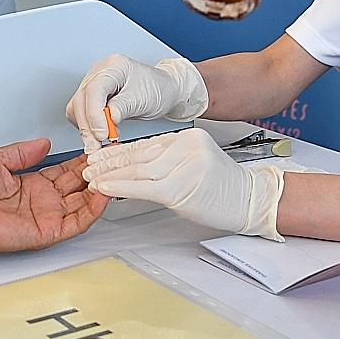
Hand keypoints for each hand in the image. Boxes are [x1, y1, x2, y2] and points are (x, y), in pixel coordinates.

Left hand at [0, 139, 109, 255]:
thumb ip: (23, 151)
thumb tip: (44, 143)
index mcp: (33, 184)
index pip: (66, 172)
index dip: (83, 161)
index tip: (97, 150)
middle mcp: (43, 200)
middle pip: (80, 186)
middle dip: (97, 173)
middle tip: (114, 159)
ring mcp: (47, 216)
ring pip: (83, 203)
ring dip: (100, 189)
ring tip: (115, 173)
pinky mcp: (48, 231)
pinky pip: (76, 222)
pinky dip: (92, 210)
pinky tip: (103, 195)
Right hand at [65, 54, 209, 152]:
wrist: (164, 91)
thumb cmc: (158, 90)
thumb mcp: (144, 99)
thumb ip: (122, 107)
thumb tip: (106, 120)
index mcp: (113, 67)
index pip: (94, 89)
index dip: (94, 114)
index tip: (102, 134)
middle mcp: (99, 72)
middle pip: (81, 100)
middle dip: (88, 126)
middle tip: (97, 146)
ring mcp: (93, 84)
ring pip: (76, 108)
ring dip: (86, 128)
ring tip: (100, 144)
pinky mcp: (92, 97)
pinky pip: (80, 113)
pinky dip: (87, 127)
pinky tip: (99, 135)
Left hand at [81, 128, 284, 238]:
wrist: (251, 201)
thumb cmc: (224, 188)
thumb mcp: (195, 164)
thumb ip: (167, 161)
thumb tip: (135, 165)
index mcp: (187, 137)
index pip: (146, 145)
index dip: (119, 151)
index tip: (99, 155)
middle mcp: (186, 146)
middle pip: (139, 155)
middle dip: (110, 162)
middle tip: (88, 166)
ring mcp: (185, 164)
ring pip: (138, 170)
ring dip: (110, 175)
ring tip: (90, 179)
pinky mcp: (181, 186)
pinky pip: (143, 186)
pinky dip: (119, 187)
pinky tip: (104, 188)